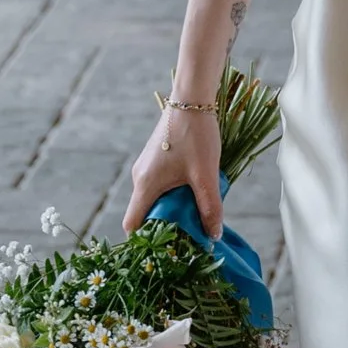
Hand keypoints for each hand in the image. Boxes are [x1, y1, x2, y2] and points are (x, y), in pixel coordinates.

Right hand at [122, 95, 223, 237]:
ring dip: (171, 209)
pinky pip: (159, 185)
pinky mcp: (156, 158)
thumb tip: (214, 236)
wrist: (192, 98)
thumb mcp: (206, 175)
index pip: (133, 224)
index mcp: (145, 184)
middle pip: (145, 213)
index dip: (145, 241)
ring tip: (194, 215)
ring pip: (154, 198)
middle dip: (164, 227)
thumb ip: (210, 208)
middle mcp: (140, 177)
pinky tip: (193, 192)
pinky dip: (172, 194)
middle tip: (187, 236)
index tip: (166, 249)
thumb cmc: (196, 136)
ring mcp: (146, 167)